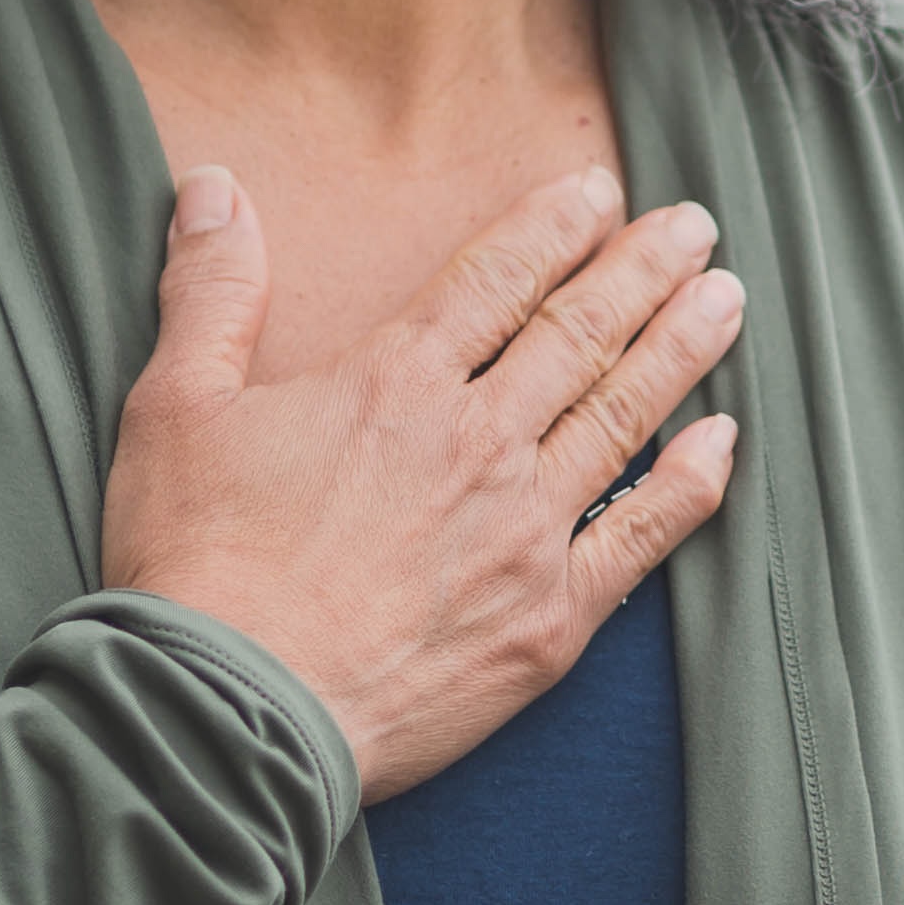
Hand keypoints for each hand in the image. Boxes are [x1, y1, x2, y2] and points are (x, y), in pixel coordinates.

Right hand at [103, 163, 742, 802]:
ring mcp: (524, 530)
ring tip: (728, 300)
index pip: (496, 279)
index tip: (599, 190)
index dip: (553, 226)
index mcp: (395, 381)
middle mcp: (477, 440)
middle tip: (696, 227)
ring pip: (623, 415)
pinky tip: (724, 443)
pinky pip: (641, 537)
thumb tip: (215, 190)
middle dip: (644, 270)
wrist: (229, 714)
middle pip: (580, 332)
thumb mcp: (175, 406)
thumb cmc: (195, 563)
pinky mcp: (548, 620)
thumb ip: (212, 292)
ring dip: (682, 349)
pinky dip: (691, 486)